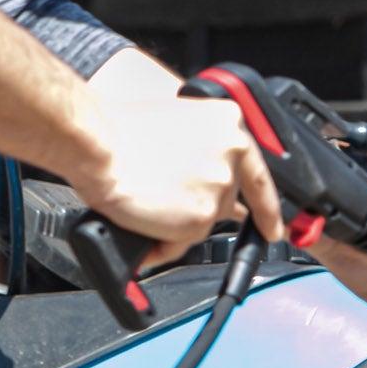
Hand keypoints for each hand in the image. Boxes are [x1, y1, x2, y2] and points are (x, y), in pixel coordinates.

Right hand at [75, 70, 285, 266]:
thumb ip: (209, 156)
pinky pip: (185, 242)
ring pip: (206, 223)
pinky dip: (164, 239)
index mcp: (228, 125)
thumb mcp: (180, 128)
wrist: (94, 141)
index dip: (267, 208)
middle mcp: (231, 156)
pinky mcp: (202, 217)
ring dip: (178, 221)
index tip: (272, 228)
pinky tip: (145, 214)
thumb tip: (226, 193)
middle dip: (201, 208)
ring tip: (148, 195)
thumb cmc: (120, 131)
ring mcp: (219, 188)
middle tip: (167, 195)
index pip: (260, 176)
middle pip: (227, 203)